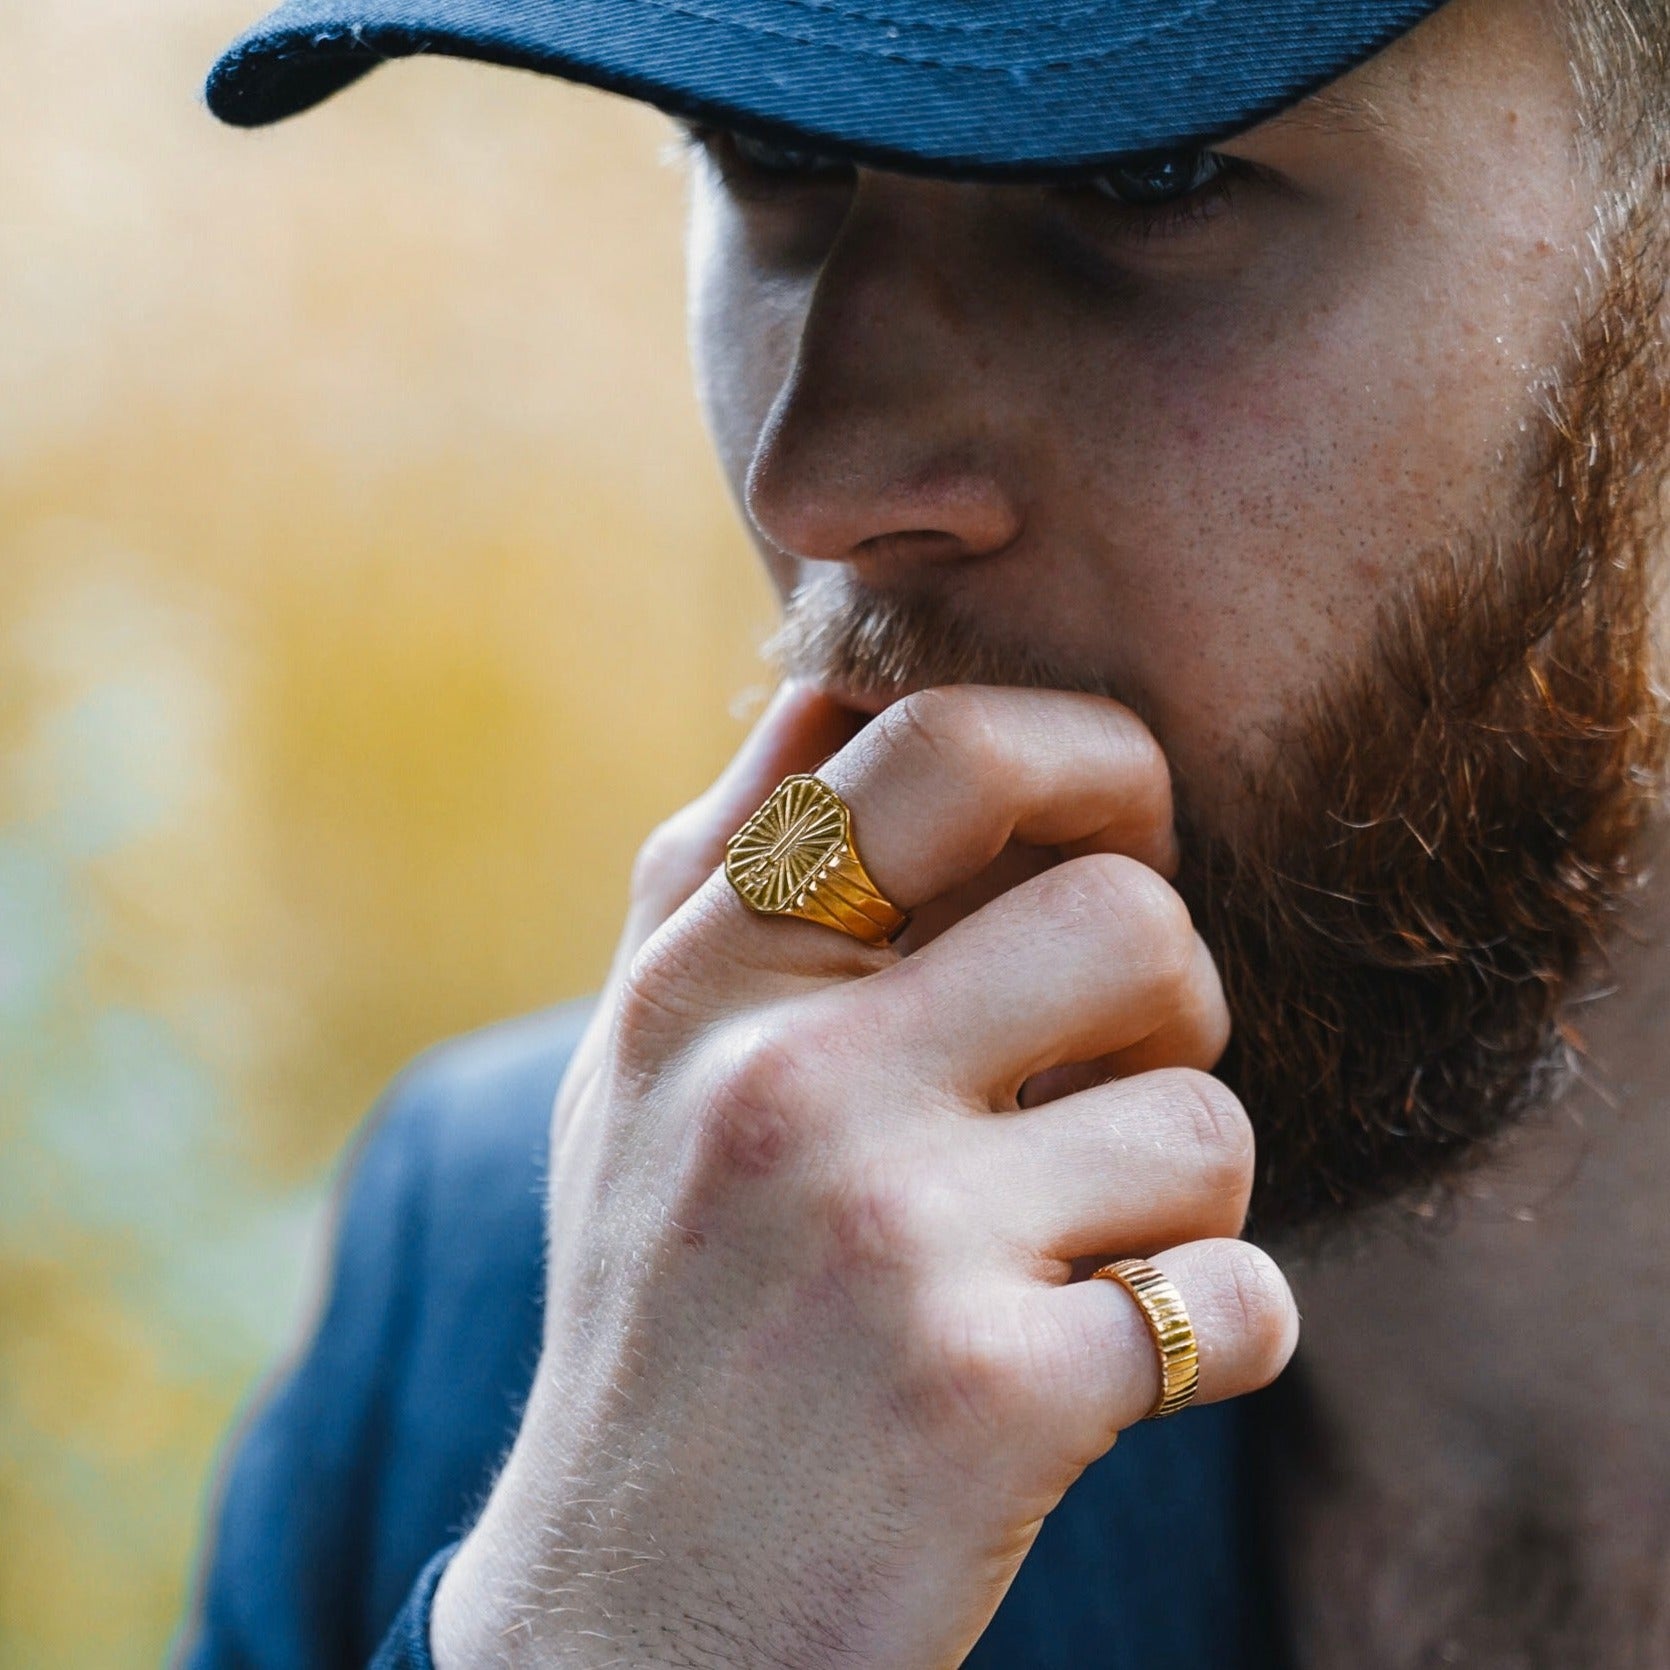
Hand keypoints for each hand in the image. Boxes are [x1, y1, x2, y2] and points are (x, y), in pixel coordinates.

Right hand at [432, 683, 1297, 1668]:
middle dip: (1173, 994)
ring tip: (1086, 1246)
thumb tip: (834, 688)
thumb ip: (718, 873)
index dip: (1088, 756)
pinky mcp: (990, 1396)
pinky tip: (1112, 1372)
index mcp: (698, 980)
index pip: (939, 749)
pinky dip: (1214, 1336)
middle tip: (1117, 1070)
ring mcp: (883, 1234)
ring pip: (1205, 1114)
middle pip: (1129, 912)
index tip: (1118, 828)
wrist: (629, 1626)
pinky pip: (1235, 1300)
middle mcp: (778, 1079)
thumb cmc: (660, 1310)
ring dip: (1184, 1192)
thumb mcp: (634, 1073)